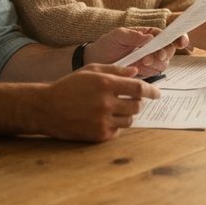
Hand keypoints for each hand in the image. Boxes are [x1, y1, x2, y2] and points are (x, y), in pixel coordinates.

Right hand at [38, 65, 159, 140]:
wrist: (47, 108)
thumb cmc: (69, 85)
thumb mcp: (91, 70)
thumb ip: (115, 70)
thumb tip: (136, 72)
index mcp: (106, 84)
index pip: (138, 88)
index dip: (151, 91)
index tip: (157, 93)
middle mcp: (106, 103)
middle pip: (137, 105)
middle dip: (137, 102)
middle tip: (130, 99)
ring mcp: (103, 120)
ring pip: (129, 119)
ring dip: (127, 114)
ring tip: (115, 108)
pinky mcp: (99, 135)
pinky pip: (118, 130)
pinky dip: (116, 124)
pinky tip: (105, 118)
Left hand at [85, 27, 188, 77]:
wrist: (96, 61)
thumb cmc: (107, 44)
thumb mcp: (117, 35)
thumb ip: (133, 35)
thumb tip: (149, 37)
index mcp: (148, 33)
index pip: (167, 34)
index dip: (177, 37)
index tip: (180, 42)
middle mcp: (152, 46)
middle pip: (169, 49)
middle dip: (164, 53)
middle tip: (151, 57)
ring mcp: (150, 60)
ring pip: (164, 62)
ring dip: (157, 63)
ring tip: (143, 63)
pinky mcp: (146, 72)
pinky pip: (155, 73)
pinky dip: (152, 72)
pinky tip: (142, 70)